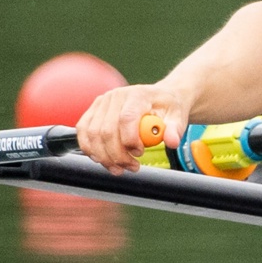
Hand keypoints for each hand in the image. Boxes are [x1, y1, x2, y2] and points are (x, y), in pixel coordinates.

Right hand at [75, 84, 189, 173]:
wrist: (158, 98)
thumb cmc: (167, 108)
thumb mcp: (178, 116)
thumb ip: (175, 129)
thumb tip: (172, 141)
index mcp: (137, 94)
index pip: (126, 118)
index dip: (130, 141)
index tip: (140, 154)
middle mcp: (115, 96)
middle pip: (106, 130)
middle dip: (117, 156)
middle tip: (132, 167)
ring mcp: (102, 103)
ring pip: (92, 135)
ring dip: (104, 157)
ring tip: (120, 168)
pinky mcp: (93, 111)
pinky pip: (83, 133)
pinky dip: (90, 150)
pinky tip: (104, 159)